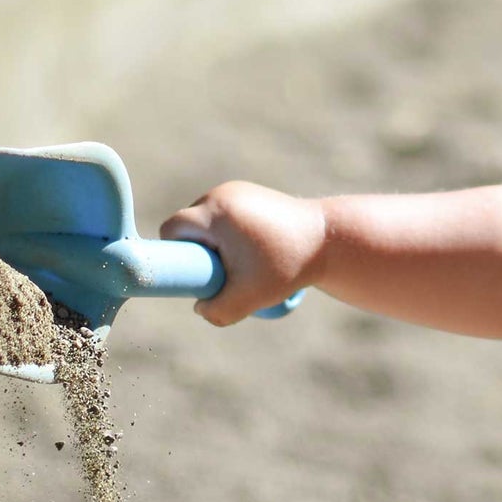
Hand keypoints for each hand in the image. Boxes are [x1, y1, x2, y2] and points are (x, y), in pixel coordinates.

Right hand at [160, 181, 325, 326]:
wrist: (329, 237)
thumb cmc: (287, 264)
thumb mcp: (249, 297)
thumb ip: (217, 311)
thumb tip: (200, 307)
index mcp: (216, 213)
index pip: (172, 228)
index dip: (174, 252)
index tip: (194, 271)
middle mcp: (223, 194)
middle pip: (189, 225)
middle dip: (198, 250)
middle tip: (222, 271)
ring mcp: (238, 190)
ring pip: (208, 220)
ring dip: (215, 241)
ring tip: (244, 261)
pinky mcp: (252, 193)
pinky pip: (225, 215)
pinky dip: (231, 232)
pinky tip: (252, 249)